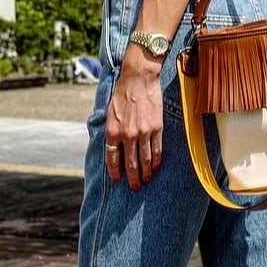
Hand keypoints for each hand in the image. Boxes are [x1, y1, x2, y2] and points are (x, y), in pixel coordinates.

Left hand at [105, 47, 164, 190]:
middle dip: (132, 178)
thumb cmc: (122, 93)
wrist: (138, 78)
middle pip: (130, 163)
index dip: (115, 172)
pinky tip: (156, 167)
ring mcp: (143, 132)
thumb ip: (111, 131)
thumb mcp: (109, 113)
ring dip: (145, 172)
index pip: (112, 158)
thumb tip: (113, 147)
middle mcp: (127, 135)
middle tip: (135, 187)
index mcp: (112, 131)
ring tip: (146, 180)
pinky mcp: (156, 128)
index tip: (118, 180)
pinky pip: (157, 149)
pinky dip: (156, 160)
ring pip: (145, 159)